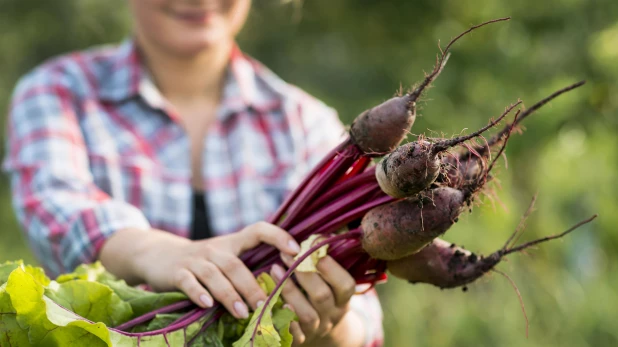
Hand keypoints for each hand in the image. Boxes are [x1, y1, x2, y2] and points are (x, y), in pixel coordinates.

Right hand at [101, 222, 299, 318]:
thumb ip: (248, 268)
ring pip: (215, 275)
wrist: (159, 255)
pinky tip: (207, 304)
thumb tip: (285, 290)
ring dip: (230, 294)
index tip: (296, 251)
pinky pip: (188, 282)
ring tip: (243, 312)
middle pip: (236, 264)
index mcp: (232, 243)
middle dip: (252, 286)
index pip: (258, 230)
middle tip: (266, 305)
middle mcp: (215, 248)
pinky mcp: (176, 272)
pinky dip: (198, 292)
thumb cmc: (203, 263)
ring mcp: (195, 260)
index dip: (278, 235)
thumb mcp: (225, 257)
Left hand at [270, 254, 357, 345]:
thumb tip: (318, 235)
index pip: (346, 285)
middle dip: (304, 274)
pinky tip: (268, 299)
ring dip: (289, 291)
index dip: (331, 268)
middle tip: (286, 255)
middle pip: (322, 297)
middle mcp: (332, 315)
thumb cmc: (319, 293)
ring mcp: (316, 330)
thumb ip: (324, 261)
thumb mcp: (329, 281)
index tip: (312, 248)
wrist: (318, 331)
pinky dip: (280, 318)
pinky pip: (290, 333)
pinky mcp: (299, 341)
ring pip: (307, 315)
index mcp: (342, 299)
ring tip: (273, 269)